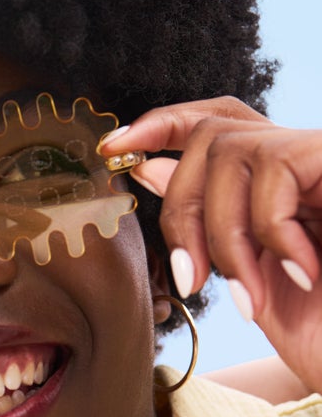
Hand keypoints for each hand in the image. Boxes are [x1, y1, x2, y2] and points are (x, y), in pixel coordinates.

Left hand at [101, 99, 321, 396]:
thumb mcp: (247, 273)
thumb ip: (203, 220)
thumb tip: (147, 167)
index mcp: (273, 179)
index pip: (215, 119)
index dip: (162, 123)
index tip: (113, 148)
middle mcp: (301, 158)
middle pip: (210, 136)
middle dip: (183, 212)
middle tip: (192, 283)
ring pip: (235, 152)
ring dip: (226, 236)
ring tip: (250, 296)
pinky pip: (278, 172)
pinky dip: (273, 233)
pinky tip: (302, 273)